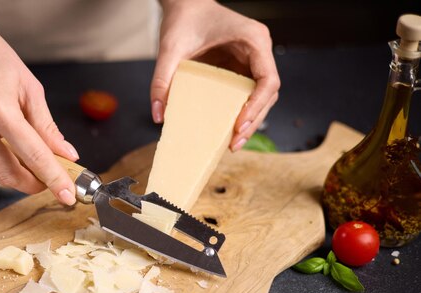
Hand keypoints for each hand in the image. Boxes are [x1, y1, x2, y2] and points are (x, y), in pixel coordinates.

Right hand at [0, 0, 77, 204]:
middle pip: (9, 175)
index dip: (54, 180)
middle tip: (48, 179)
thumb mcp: (28, 87)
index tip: (67, 196)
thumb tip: (66, 154)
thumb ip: (47, 126)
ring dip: (12, 170)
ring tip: (24, 154)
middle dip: (33, 184)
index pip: (34, 157)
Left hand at [152, 0, 279, 151]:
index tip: (239, 125)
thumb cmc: (183, 18)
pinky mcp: (241, 68)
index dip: (257, 106)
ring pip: (261, 97)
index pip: (268, 80)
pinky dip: (240, 112)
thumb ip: (161, 80)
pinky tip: (227, 130)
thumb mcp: (170, 48)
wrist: (185, 5)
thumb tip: (158, 115)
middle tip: (233, 144)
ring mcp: (252, 60)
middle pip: (268, 94)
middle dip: (253, 121)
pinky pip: (247, 94)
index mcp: (254, 40)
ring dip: (249, 120)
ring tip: (231, 143)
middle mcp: (258, 51)